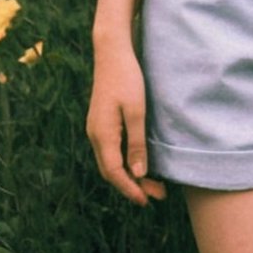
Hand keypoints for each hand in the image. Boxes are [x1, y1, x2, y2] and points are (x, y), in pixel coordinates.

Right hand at [86, 42, 166, 206]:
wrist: (112, 51)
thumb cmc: (127, 77)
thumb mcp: (136, 110)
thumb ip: (136, 142)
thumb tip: (138, 173)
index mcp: (102, 134)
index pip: (114, 173)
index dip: (130, 189)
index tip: (148, 201)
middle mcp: (94, 134)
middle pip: (111, 171)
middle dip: (133, 186)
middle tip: (157, 195)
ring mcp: (96, 128)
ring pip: (110, 161)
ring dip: (129, 174)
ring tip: (152, 183)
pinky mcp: (101, 121)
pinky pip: (110, 150)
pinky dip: (124, 161)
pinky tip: (137, 162)